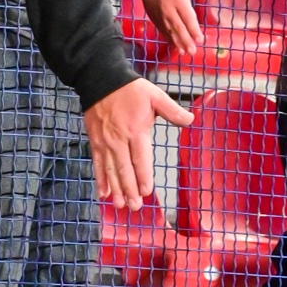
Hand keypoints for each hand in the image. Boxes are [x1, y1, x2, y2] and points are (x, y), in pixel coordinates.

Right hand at [84, 76, 193, 208]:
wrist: (100, 79)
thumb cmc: (130, 89)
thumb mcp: (154, 95)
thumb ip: (172, 110)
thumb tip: (191, 119)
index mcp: (136, 131)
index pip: (140, 159)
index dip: (143, 176)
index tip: (146, 191)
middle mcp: (119, 140)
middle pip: (124, 169)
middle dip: (129, 190)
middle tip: (135, 207)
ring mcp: (105, 142)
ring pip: (111, 170)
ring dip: (116, 189)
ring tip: (120, 206)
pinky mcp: (95, 142)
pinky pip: (97, 164)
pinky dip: (100, 180)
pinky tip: (103, 194)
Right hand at [138, 0, 207, 55]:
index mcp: (179, 1)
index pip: (188, 18)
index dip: (194, 30)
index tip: (200, 40)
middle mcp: (169, 10)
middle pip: (178, 28)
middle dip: (186, 41)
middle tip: (192, 51)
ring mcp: (161, 15)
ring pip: (170, 32)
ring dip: (177, 43)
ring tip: (184, 53)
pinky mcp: (155, 18)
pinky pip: (162, 31)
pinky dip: (169, 39)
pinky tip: (175, 47)